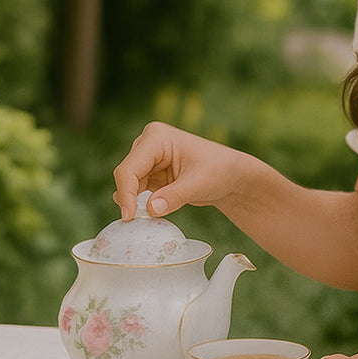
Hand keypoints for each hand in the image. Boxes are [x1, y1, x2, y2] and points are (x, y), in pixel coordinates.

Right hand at [113, 121, 248, 220]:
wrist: (231, 175)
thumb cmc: (220, 171)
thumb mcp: (199, 184)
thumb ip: (174, 196)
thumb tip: (150, 209)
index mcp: (157, 137)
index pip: (129, 168)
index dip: (126, 193)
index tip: (129, 216)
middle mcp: (148, 144)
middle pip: (126, 175)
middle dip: (129, 198)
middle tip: (135, 221)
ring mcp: (149, 158)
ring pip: (129, 184)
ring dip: (135, 201)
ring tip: (148, 216)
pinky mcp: (152, 172)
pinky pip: (137, 190)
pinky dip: (141, 202)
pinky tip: (154, 211)